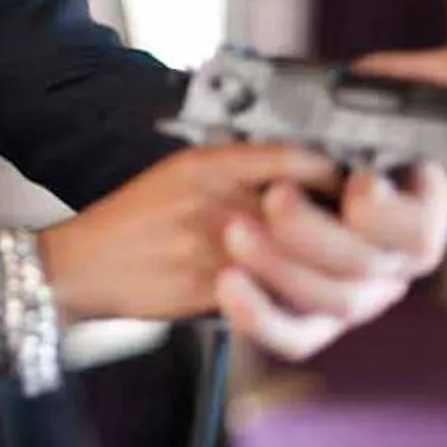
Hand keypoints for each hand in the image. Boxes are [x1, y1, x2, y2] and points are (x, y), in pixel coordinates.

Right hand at [41, 143, 340, 322]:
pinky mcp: (212, 287)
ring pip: (295, 250)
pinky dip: (293, 288)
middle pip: (307, 205)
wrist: (84, 265)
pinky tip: (300, 286)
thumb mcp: (183, 171)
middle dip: (341, 218)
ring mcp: (215, 245)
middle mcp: (216, 199)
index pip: (298, 157)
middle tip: (362, 224)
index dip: (337, 172)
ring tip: (338, 258)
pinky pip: (271, 288)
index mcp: (210, 162)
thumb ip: (241, 166)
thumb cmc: (134, 218)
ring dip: (322, 257)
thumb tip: (306, 172)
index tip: (357, 180)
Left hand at [215, 45, 446, 360]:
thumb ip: (429, 78)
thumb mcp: (369, 90)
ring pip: (329, 303)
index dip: (388, 213)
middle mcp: (390, 262)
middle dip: (316, 235)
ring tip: (235, 230)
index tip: (355, 182)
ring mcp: (352, 297)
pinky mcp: (305, 322)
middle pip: (367, 270)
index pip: (421, 230)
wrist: (255, 166)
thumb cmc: (326, 124)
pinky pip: (290, 337)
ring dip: (279, 267)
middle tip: (274, 198)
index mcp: (417, 211)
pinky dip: (258, 315)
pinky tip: (228, 282)